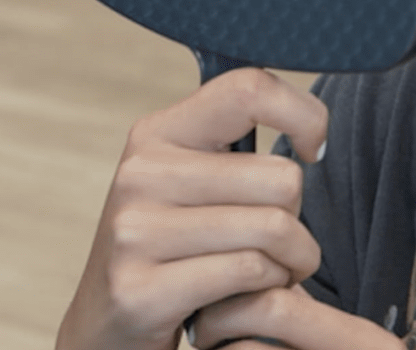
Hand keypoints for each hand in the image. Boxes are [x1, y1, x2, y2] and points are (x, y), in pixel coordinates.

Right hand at [58, 69, 366, 349]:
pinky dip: (269, 287)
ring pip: (272, 228)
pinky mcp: (140, 290)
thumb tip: (311, 126)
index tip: (311, 150)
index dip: (304, 116)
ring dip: (294, 260)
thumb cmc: (171, 249)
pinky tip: (251, 295)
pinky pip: (248, 272)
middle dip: (299, 218)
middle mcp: (140, 174)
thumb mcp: (190, 182)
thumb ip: (234, 146)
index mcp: (157, 134)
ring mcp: (135, 232)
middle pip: (280, 178)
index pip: (249, 89)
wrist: (104, 328)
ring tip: (277, 271)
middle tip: (282, 242)